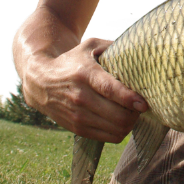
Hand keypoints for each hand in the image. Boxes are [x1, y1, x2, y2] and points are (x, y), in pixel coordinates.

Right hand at [21, 37, 147, 142]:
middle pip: (118, 115)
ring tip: (132, 112)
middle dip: (135, 113)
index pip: (110, 90)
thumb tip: (139, 50)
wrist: (41, 81)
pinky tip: (121, 120)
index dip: (129, 98)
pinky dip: (120, 131)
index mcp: (85, 74)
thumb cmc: (72, 61)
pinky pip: (109, 137)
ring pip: (116, 129)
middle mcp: (80, 97)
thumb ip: (113, 47)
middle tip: (140, 105)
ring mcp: (78, 115)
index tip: (143, 103)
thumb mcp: (89, 46)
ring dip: (130, 123)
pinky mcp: (78, 128)